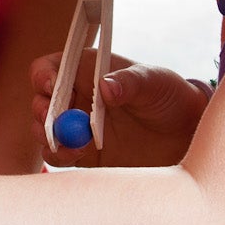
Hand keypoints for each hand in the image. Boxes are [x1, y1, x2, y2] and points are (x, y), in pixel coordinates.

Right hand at [30, 50, 208, 167]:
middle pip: (40, 101)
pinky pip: (58, 155)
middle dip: (41, 111)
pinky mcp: (81, 153)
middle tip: (55, 122)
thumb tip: (105, 87)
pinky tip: (77, 155)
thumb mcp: (154, 81)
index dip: (43, 75)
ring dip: (49, 136)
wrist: (185, 135)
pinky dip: (60, 156)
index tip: (50, 86)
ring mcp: (75, 127)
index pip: (50, 68)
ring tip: (74, 143)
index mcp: (86, 70)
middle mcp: (75, 97)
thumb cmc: (169, 96)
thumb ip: (130, 81)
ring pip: (44, 130)